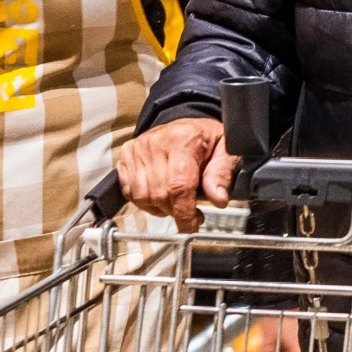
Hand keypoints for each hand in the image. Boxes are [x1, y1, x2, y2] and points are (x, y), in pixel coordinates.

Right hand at [112, 117, 235, 225]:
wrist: (184, 125)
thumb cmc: (205, 139)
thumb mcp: (225, 151)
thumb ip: (222, 174)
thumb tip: (218, 199)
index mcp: (182, 140)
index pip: (178, 185)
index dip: (184, 212)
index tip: (191, 227)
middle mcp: (155, 143)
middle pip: (159, 195)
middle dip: (175, 211)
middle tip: (190, 211)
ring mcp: (137, 150)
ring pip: (142, 197)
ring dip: (159, 207)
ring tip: (174, 200)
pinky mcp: (126, 156)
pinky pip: (130, 192)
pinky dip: (145, 200)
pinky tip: (159, 195)